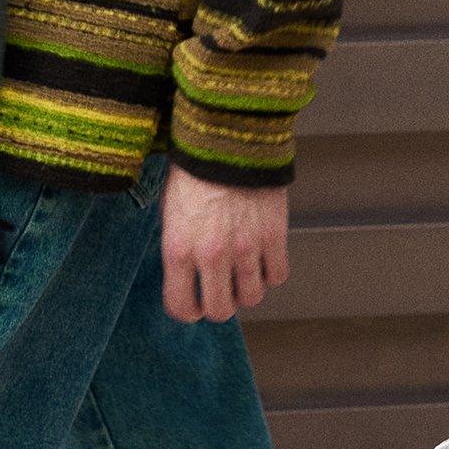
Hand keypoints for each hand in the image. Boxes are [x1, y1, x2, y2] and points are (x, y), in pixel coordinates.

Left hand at [161, 167, 289, 323]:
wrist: (226, 138)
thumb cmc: (194, 172)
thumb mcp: (170, 214)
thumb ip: (178, 250)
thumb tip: (188, 277)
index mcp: (178, 249)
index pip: (181, 307)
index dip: (188, 310)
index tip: (194, 303)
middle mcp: (212, 255)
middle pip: (220, 311)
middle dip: (220, 304)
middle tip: (221, 290)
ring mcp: (246, 248)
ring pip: (252, 297)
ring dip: (247, 289)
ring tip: (243, 271)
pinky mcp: (273, 235)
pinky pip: (278, 275)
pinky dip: (271, 271)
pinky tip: (263, 256)